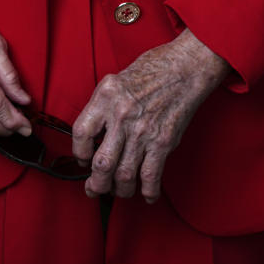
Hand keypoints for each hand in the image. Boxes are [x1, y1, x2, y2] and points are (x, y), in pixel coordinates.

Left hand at [72, 30, 229, 201]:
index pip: (81, 133)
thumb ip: (103, 107)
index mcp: (105, 96)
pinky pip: (151, 175)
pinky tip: (146, 194)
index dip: (79, 152)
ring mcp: (142, 131)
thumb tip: (95, 137)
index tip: (83, 159)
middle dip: (96, 183)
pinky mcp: (162, 141)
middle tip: (94, 188)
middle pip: (101, 162)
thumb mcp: (115, 80)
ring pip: (124, 174)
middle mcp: (121, 115)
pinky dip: (148, 190)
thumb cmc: (151, 71)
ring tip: (117, 191)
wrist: (183, 69)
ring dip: (119, 190)